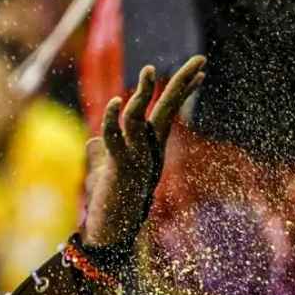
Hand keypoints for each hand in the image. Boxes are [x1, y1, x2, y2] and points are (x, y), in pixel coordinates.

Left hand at [81, 55, 205, 249]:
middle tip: (200, 60)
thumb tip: (92, 141)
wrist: (112, 233)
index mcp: (149, 148)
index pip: (169, 112)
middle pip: (166, 110)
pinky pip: (116, 140)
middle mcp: (148, 150)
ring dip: (144, 95)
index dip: (183, 92)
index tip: (202, 72)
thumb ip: (100, 153)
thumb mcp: (106, 172)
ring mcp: (136, 159)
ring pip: (141, 119)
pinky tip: (115, 102)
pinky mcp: (120, 169)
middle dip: (182, 84)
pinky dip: (113, 121)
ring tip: (149, 70)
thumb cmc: (110, 204)